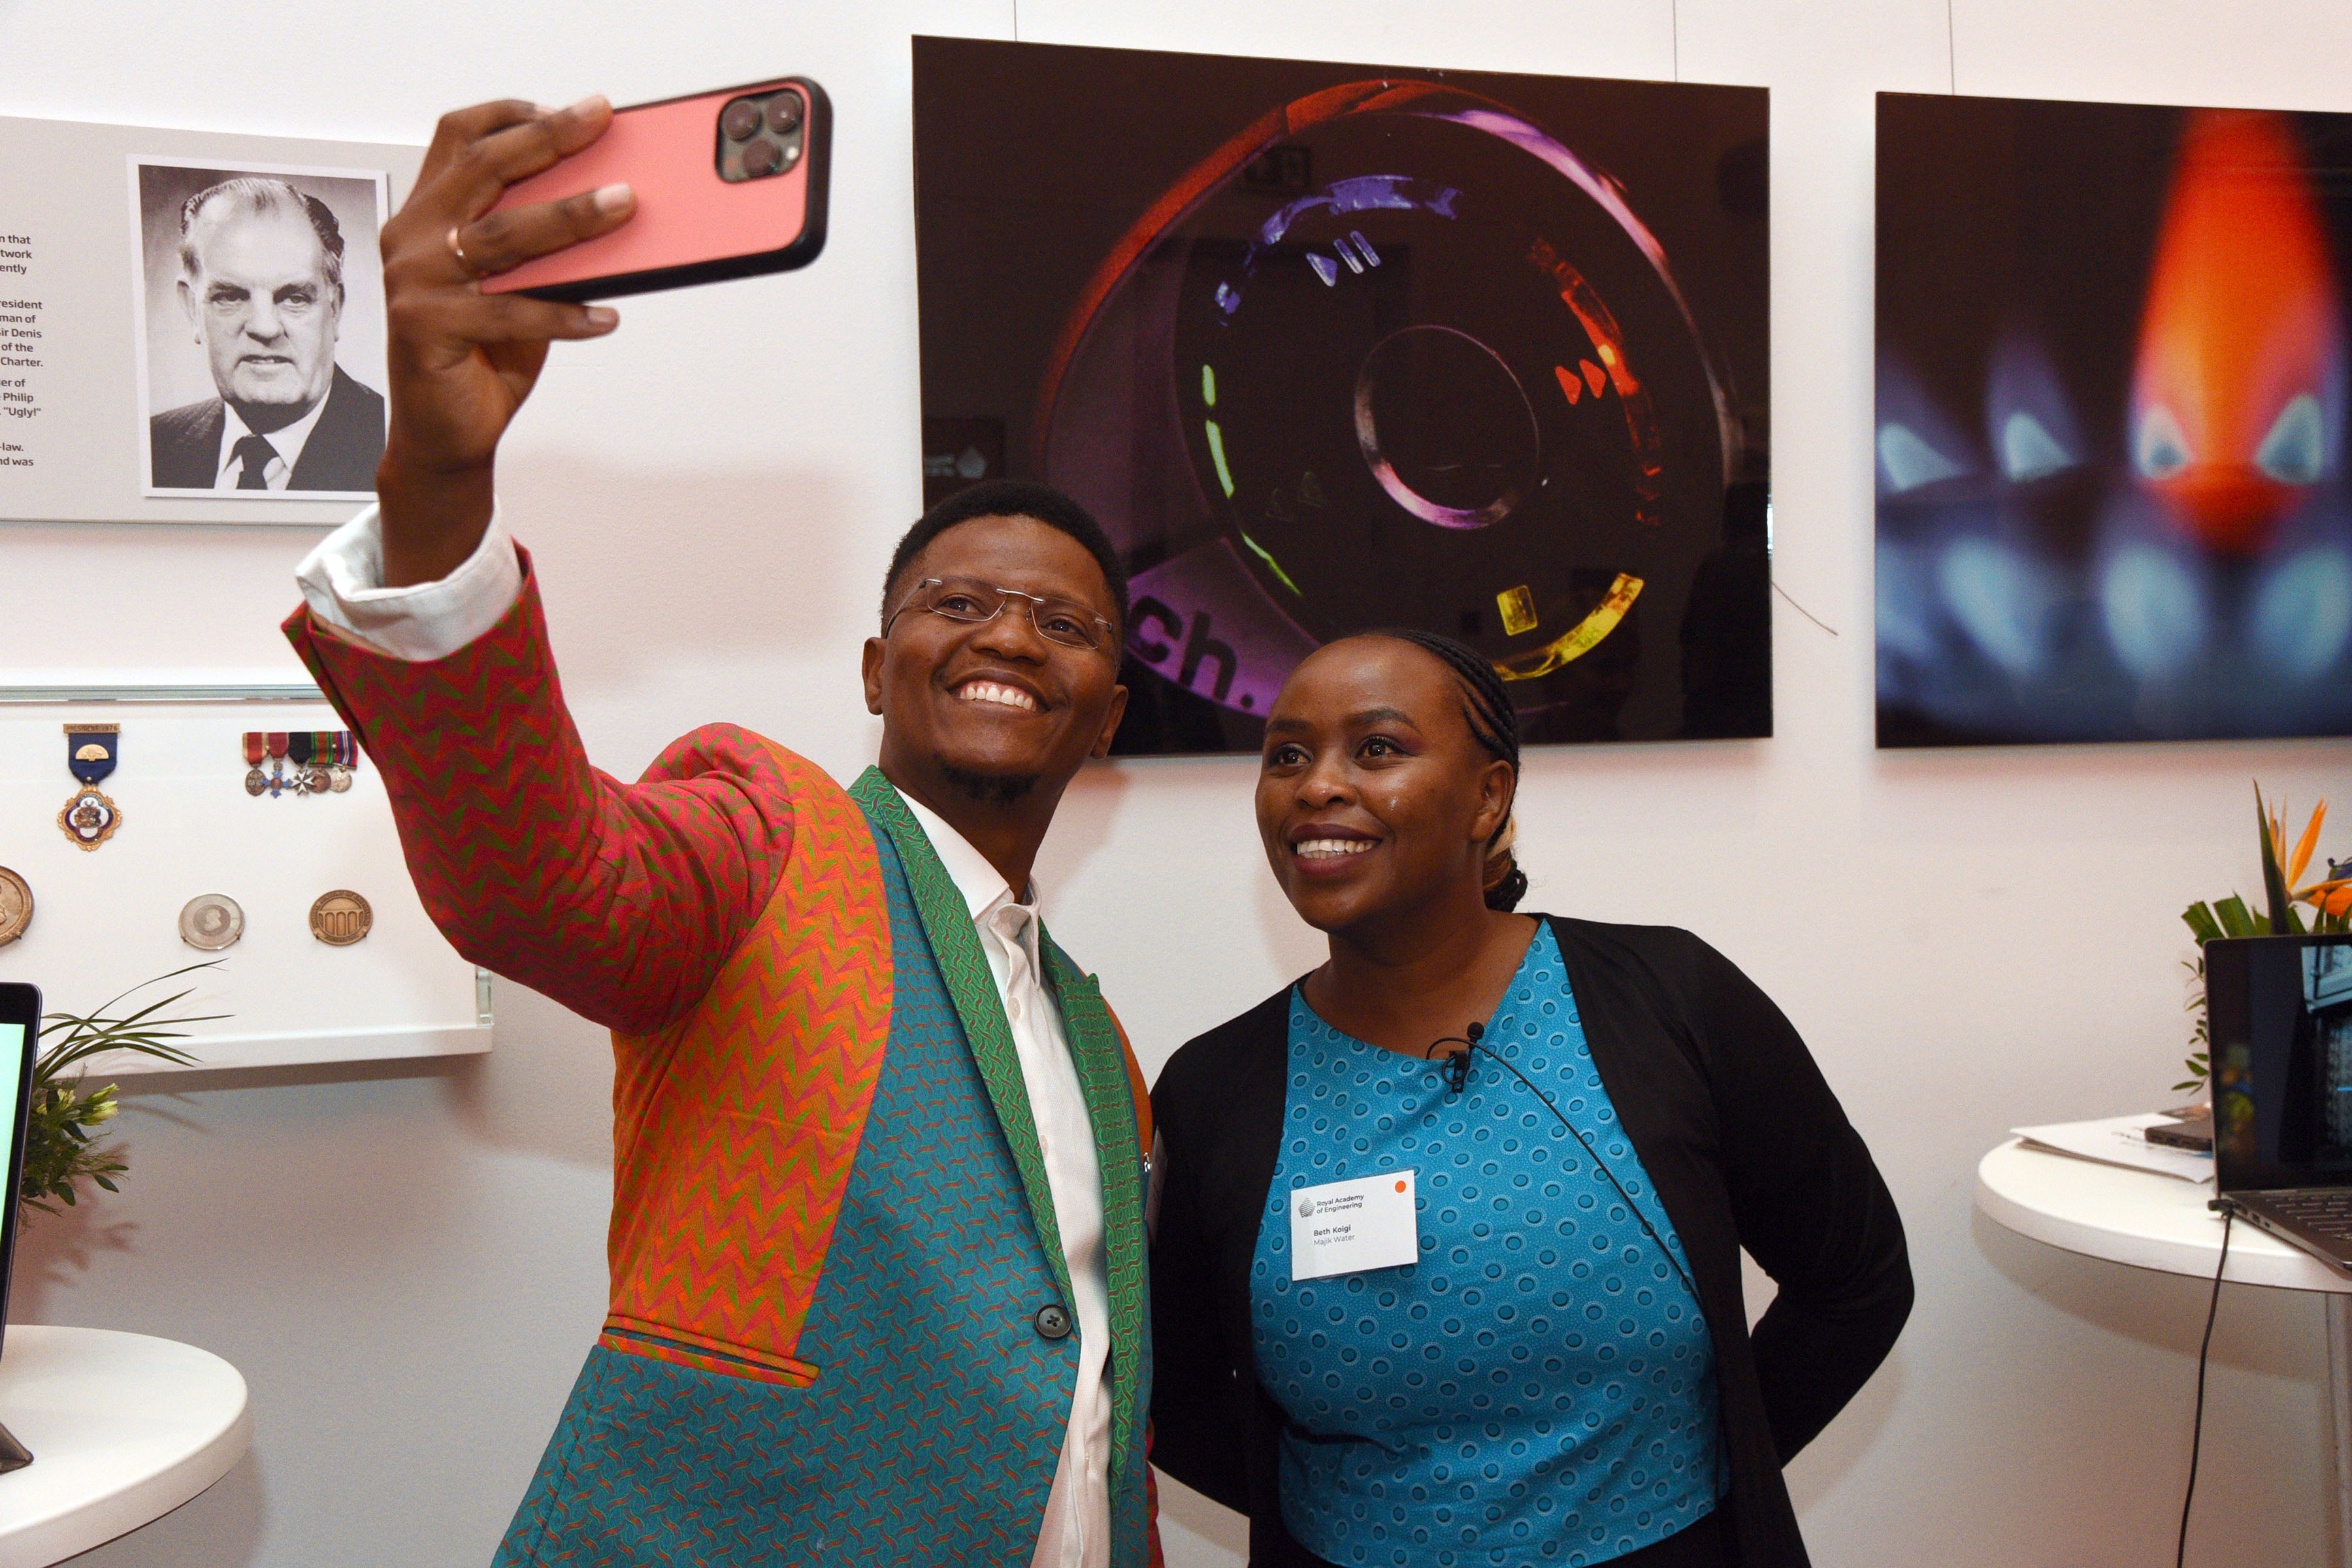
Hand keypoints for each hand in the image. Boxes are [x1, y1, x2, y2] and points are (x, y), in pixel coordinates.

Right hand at [375, 96, 636, 584]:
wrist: (448, 431)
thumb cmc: (485, 352)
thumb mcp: (520, 284)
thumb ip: (546, 246)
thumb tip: (613, 201)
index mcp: (427, 213)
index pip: (460, 137)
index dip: (513, 114)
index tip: (572, 109)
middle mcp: (411, 235)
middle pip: (481, 166)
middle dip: (547, 139)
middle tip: (600, 123)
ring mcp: (414, 279)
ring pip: (502, 234)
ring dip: (571, 217)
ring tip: (625, 205)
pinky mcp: (425, 326)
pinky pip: (510, 312)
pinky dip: (565, 314)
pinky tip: (607, 318)